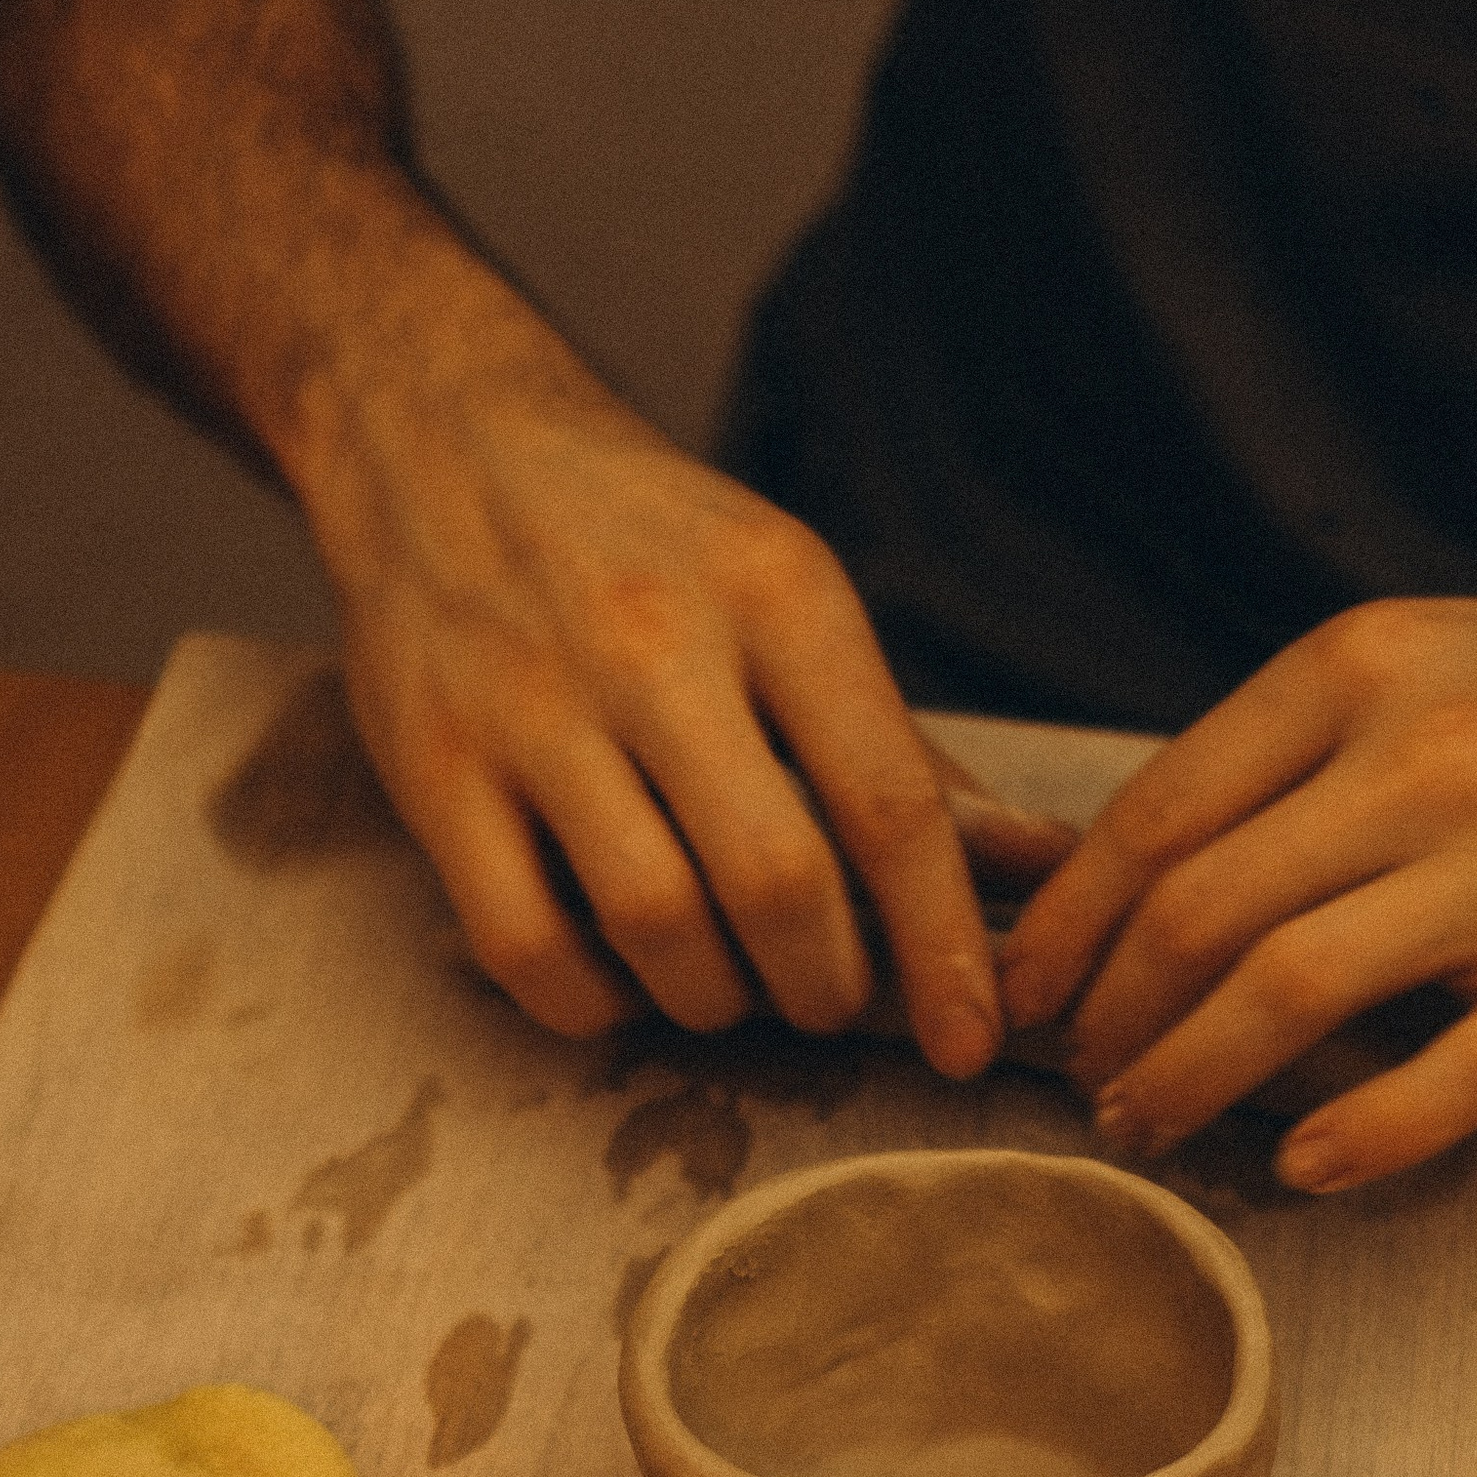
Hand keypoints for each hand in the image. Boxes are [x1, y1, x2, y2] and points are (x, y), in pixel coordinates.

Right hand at [308, 252, 1008, 1075]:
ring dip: (715, 1000)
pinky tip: (621, 982)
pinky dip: (592, 1003)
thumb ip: (903, 751)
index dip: (943, 947)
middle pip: (777, 883)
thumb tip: (1043, 868)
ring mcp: (532, 706)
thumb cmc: (646, 543)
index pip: (889, 804)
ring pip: (655, 926)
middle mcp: (654, 642)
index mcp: (776, 591)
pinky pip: (526, 948)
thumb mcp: (789, 598)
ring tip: (730, 987)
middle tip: (826, 999)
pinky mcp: (434, 768)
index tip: (968, 1038)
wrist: (435, 438)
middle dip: (825, 987)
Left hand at [997, 487, 1476, 1187]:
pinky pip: (1444, 1081)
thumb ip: (1286, 753)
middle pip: (1197, 914)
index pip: (1157, 815)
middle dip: (1110, 1017)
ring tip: (1150, 1123)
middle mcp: (1426, 760)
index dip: (1066, 925)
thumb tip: (1127, 872)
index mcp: (1359, 671)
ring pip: (1287, 995)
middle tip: (1084, 1077)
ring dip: (1190, 1079)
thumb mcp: (1419, 659)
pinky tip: (1299, 1165)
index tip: (1026, 991)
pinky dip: (1353, 1139)